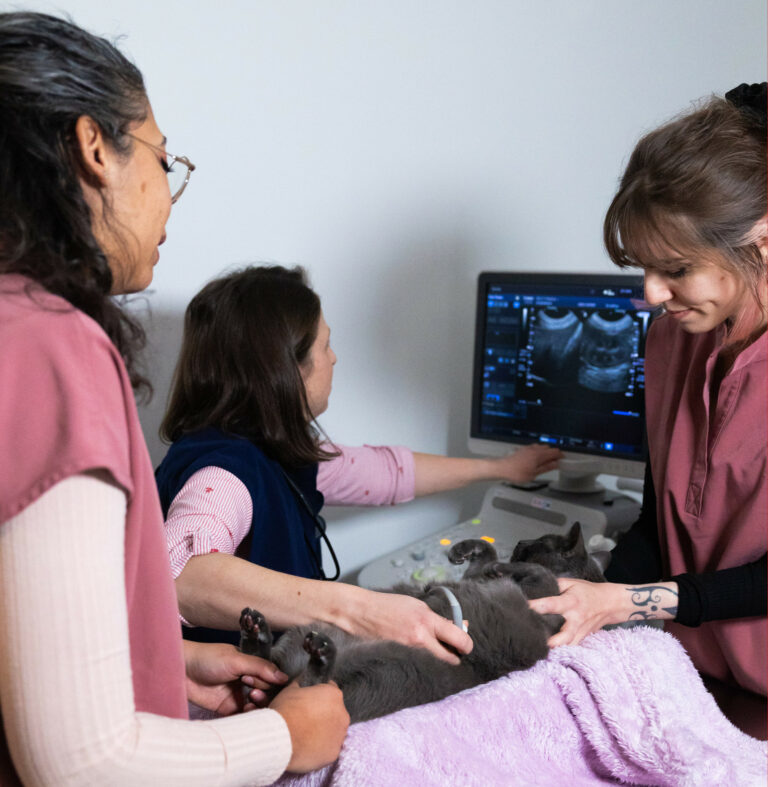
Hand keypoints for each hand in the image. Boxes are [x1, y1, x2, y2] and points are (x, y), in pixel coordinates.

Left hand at [183, 640, 288, 714]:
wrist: (181, 671)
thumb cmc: (208, 658)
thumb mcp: (237, 660)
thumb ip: (260, 668)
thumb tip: (284, 677)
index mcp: (251, 665)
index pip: (270, 676)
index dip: (271, 681)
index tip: (264, 681)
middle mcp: (247, 680)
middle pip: (266, 692)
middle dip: (264, 693)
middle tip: (251, 690)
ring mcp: (237, 695)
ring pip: (256, 705)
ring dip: (257, 706)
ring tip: (249, 700)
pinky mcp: (227, 709)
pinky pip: (243, 716)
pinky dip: (248, 717)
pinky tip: (245, 711)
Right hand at [270, 681, 349, 772]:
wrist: (280, 738)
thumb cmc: (285, 711)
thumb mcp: (290, 691)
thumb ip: (299, 687)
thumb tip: (298, 685)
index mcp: (333, 695)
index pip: (331, 690)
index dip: (320, 694)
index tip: (312, 700)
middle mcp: (342, 714)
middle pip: (335, 712)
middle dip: (324, 714)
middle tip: (308, 718)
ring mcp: (339, 735)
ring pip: (334, 731)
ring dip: (325, 731)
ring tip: (307, 734)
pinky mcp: (334, 753)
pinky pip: (329, 748)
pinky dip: (321, 747)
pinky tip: (308, 746)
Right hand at [350, 590, 472, 664]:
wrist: (360, 612)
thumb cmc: (387, 605)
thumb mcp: (416, 605)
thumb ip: (437, 619)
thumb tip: (459, 626)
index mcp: (427, 620)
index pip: (459, 638)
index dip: (467, 644)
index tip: (466, 644)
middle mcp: (420, 638)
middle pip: (451, 658)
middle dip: (455, 656)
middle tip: (453, 652)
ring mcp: (409, 651)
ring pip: (436, 664)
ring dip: (440, 660)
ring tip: (434, 652)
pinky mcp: (400, 660)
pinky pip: (420, 666)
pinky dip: (424, 663)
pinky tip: (420, 657)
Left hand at [492, 444, 562, 482]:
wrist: (502, 468)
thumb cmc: (516, 472)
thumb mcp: (534, 474)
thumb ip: (546, 468)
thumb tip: (555, 464)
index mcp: (539, 455)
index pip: (554, 452)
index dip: (560, 456)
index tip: (563, 459)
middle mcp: (534, 449)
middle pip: (549, 448)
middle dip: (554, 454)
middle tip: (556, 462)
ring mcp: (528, 448)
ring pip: (541, 447)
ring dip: (546, 452)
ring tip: (547, 461)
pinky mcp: (523, 449)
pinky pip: (534, 447)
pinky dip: (539, 451)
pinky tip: (536, 458)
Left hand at [528, 578, 626, 646]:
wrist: (609, 603)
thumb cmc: (586, 591)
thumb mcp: (570, 582)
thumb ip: (553, 585)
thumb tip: (534, 588)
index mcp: (571, 602)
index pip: (551, 605)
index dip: (537, 606)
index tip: (523, 608)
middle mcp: (575, 619)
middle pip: (564, 634)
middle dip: (551, 640)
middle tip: (535, 642)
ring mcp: (580, 632)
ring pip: (568, 645)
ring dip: (555, 649)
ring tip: (538, 652)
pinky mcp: (582, 639)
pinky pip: (571, 648)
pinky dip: (562, 652)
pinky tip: (549, 655)